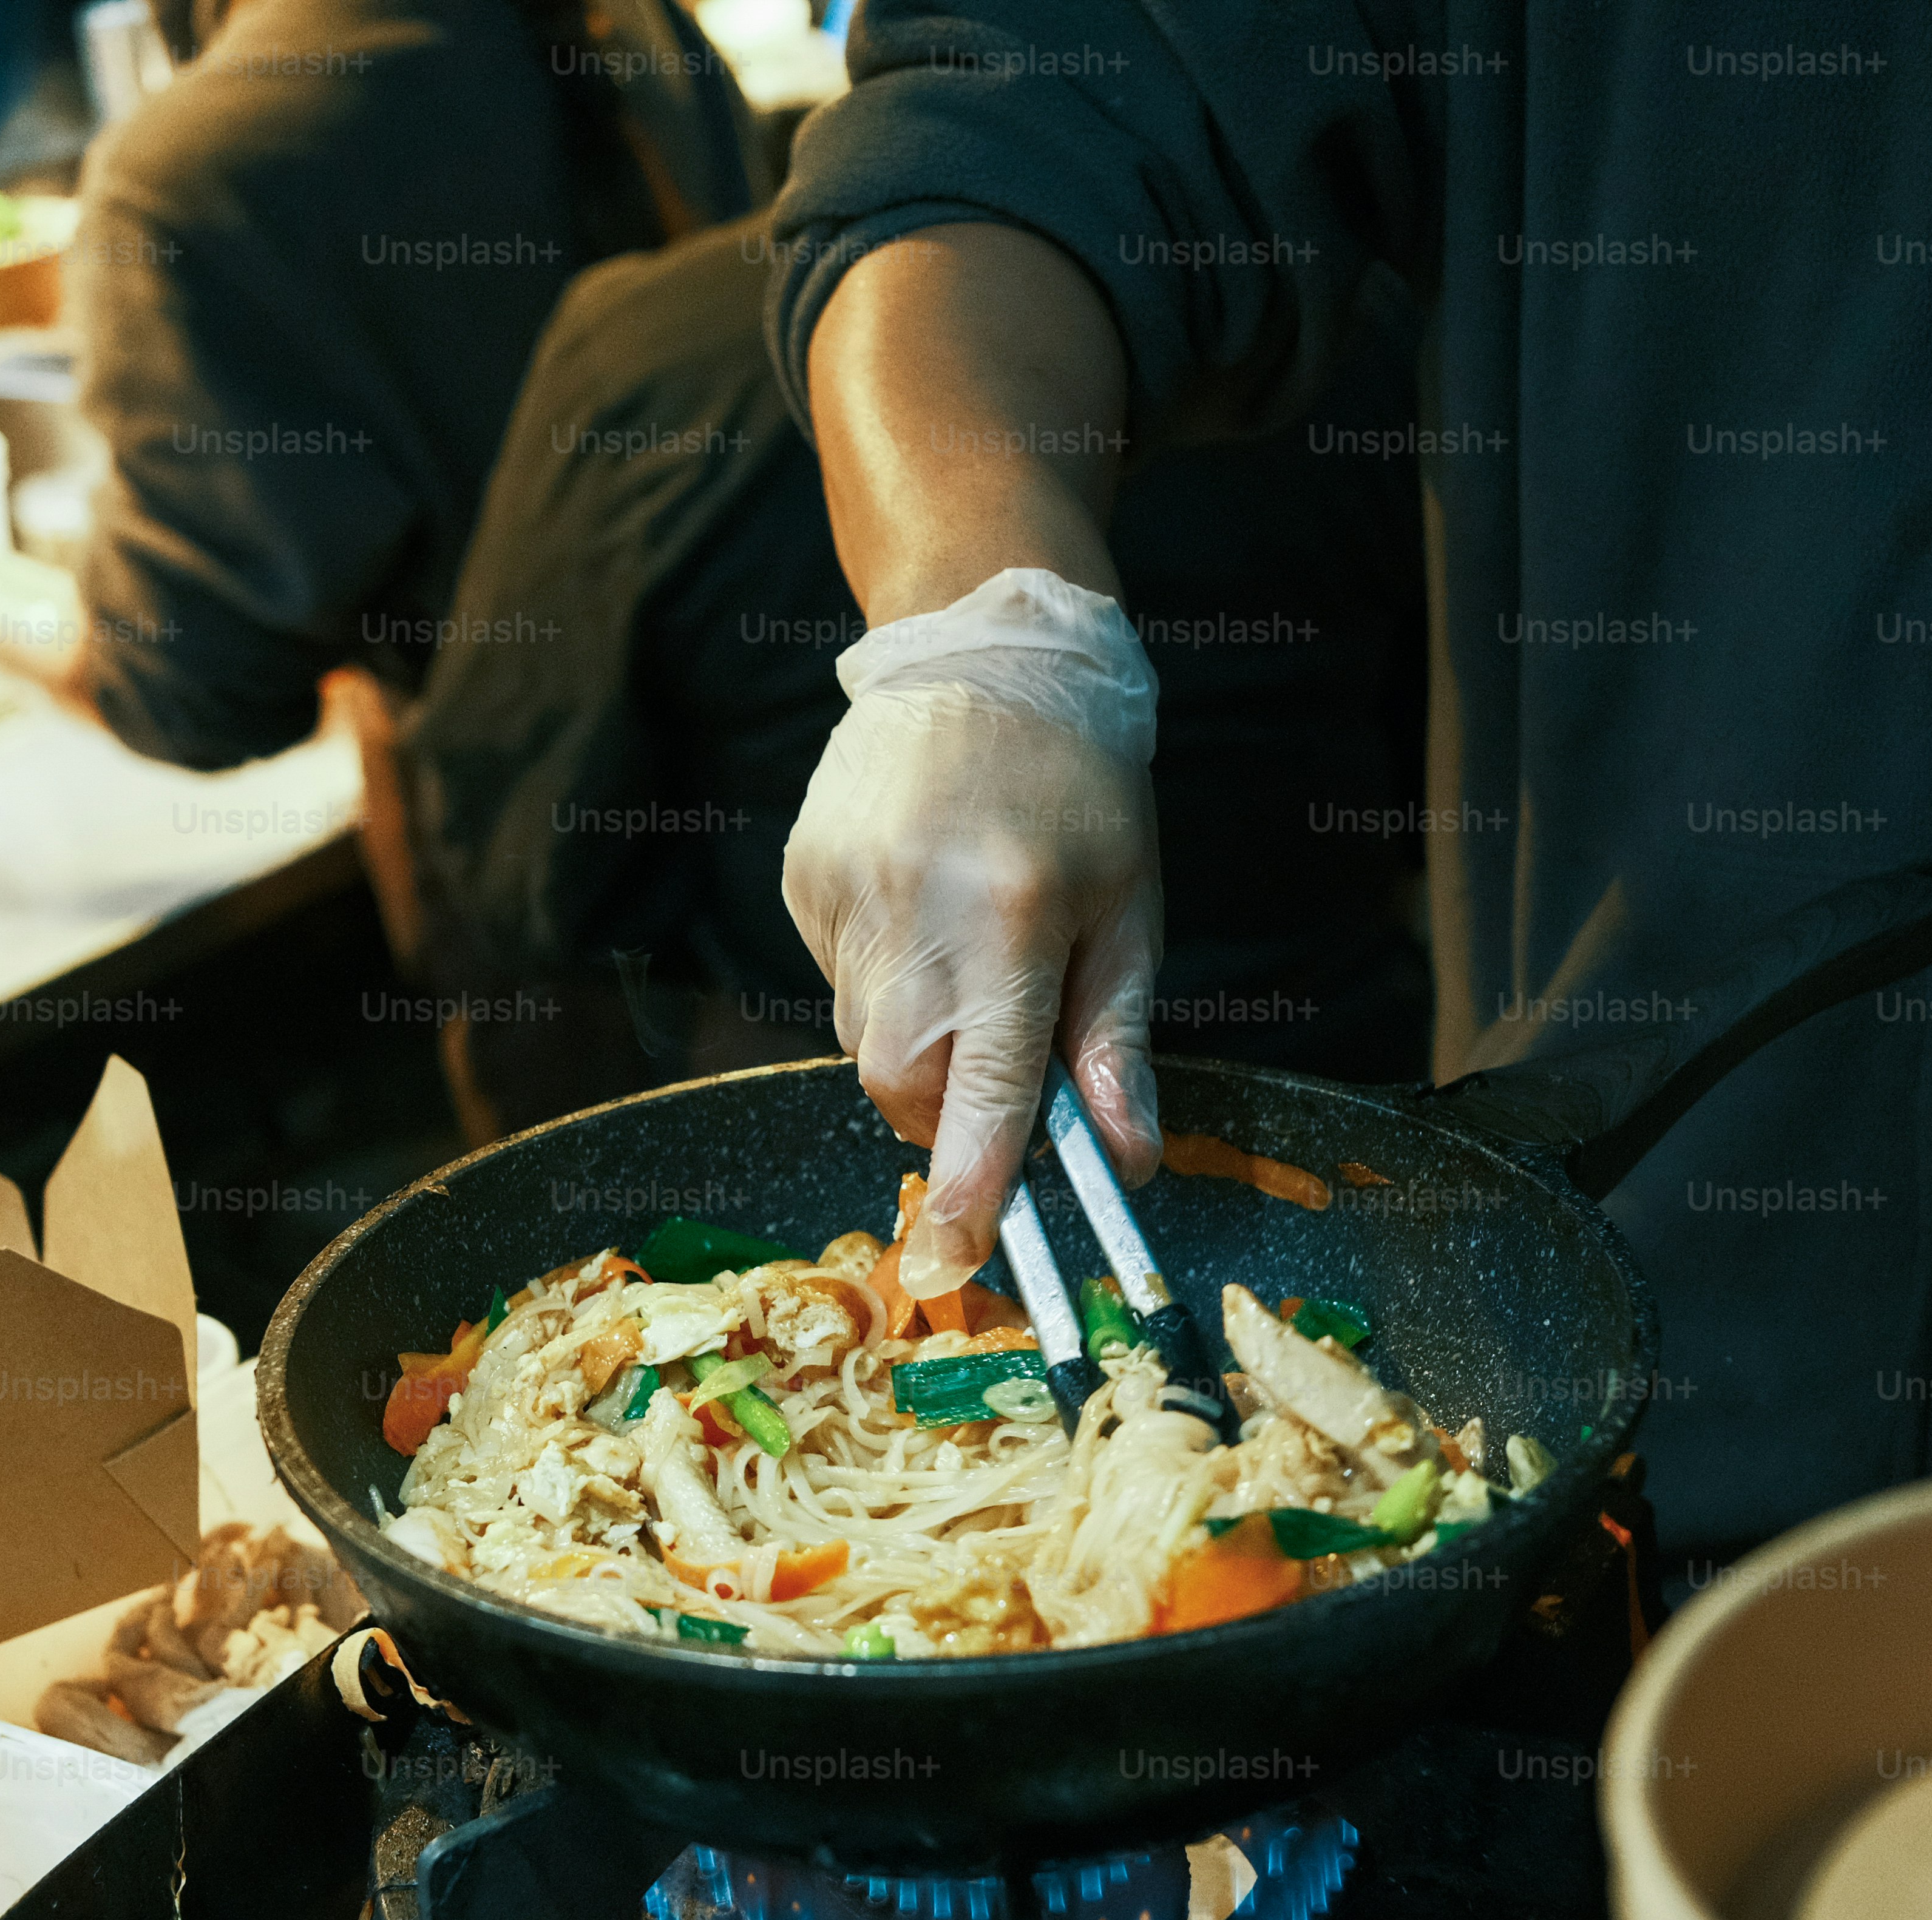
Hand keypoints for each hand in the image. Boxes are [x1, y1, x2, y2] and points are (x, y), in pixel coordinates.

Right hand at [785, 571, 1162, 1298]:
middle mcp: (910, 912)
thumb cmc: (1080, 786)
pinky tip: (922, 909)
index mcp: (1008, 920)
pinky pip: (838, 983)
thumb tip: (1124, 1161)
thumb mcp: (1131, 909)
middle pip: (903, 1086)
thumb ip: (1119, 1042)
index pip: (986, 1090)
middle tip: (999, 1072)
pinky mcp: (800, 882)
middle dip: (947, 1115)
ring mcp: (839, 896)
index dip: (975, 1186)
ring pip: (865, 1043)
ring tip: (967, 952)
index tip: (960, 1260)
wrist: (981, 648)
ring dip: (922, 1042)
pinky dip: (885, 983)